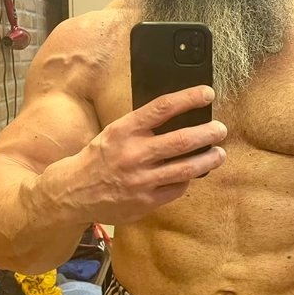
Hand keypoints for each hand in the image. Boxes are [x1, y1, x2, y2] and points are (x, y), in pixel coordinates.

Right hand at [57, 85, 226, 224]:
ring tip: (219, 153)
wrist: (72, 192)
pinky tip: (193, 174)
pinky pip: (177, 188)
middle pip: (182, 140)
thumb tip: (179, 115)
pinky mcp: (145, 201)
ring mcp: (141, 179)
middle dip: (208, 133)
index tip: (207, 93)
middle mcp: (134, 153)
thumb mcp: (114, 133)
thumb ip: (142, 127)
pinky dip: (188, 179)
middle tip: (220, 129)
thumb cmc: (98, 158)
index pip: (162, 108)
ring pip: (186, 168)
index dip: (189, 98)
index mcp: (124, 130)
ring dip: (209, 159)